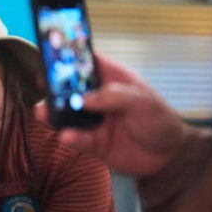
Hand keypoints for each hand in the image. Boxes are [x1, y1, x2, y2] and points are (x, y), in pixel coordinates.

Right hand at [35, 53, 193, 177]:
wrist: (169, 158)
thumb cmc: (160, 121)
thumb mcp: (143, 103)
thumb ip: (114, 97)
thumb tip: (84, 98)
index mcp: (111, 80)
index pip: (87, 62)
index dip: (70, 56)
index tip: (52, 53)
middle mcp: (98, 98)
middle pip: (70, 88)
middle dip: (54, 86)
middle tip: (42, 84)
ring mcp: (93, 120)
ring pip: (66, 114)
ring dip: (53, 113)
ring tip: (42, 112)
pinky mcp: (93, 143)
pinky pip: (76, 138)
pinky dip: (70, 137)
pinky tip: (66, 136)